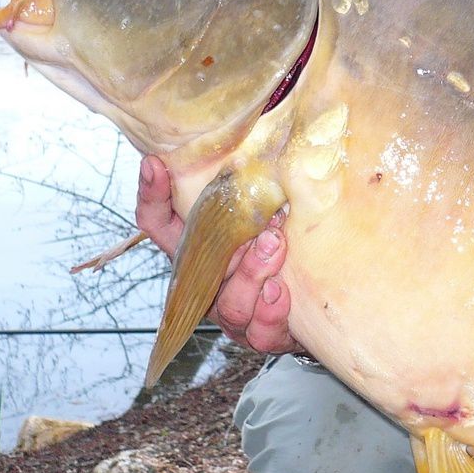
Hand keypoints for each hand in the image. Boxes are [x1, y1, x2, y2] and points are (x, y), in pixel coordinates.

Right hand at [135, 154, 299, 353]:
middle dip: (218, 244)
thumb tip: (272, 136)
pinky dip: (271, 312)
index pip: (159, 222)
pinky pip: (260, 330)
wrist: (322, 306)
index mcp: (202, 252)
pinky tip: (283, 293)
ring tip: (276, 248)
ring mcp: (233, 313)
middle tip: (260, 225)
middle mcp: (209, 283)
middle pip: (193, 269)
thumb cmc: (290, 250)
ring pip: (229, 305)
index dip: (151, 195)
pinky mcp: (262, 335)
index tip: (155, 163)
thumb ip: (260, 191)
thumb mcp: (272, 216)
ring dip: (251, 275)